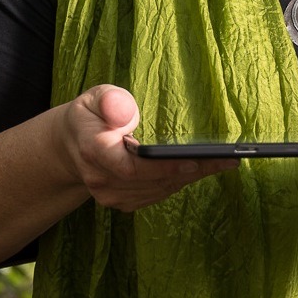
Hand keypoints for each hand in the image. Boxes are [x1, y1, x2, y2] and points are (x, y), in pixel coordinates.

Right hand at [59, 84, 237, 211]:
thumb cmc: (90, 114)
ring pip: (158, 190)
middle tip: (227, 159)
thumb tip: (127, 113)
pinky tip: (202, 170)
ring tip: (223, 162)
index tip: (193, 161)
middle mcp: (101, 180)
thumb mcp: (95, 96)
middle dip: (192, 170)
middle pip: (152, 182)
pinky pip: (156, 194)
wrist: (71, 144)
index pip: (131, 168)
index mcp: (94, 151)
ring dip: (191, 177)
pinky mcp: (122, 200)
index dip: (164, 168)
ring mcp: (110, 195)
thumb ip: (110, 100)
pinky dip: (180, 182)